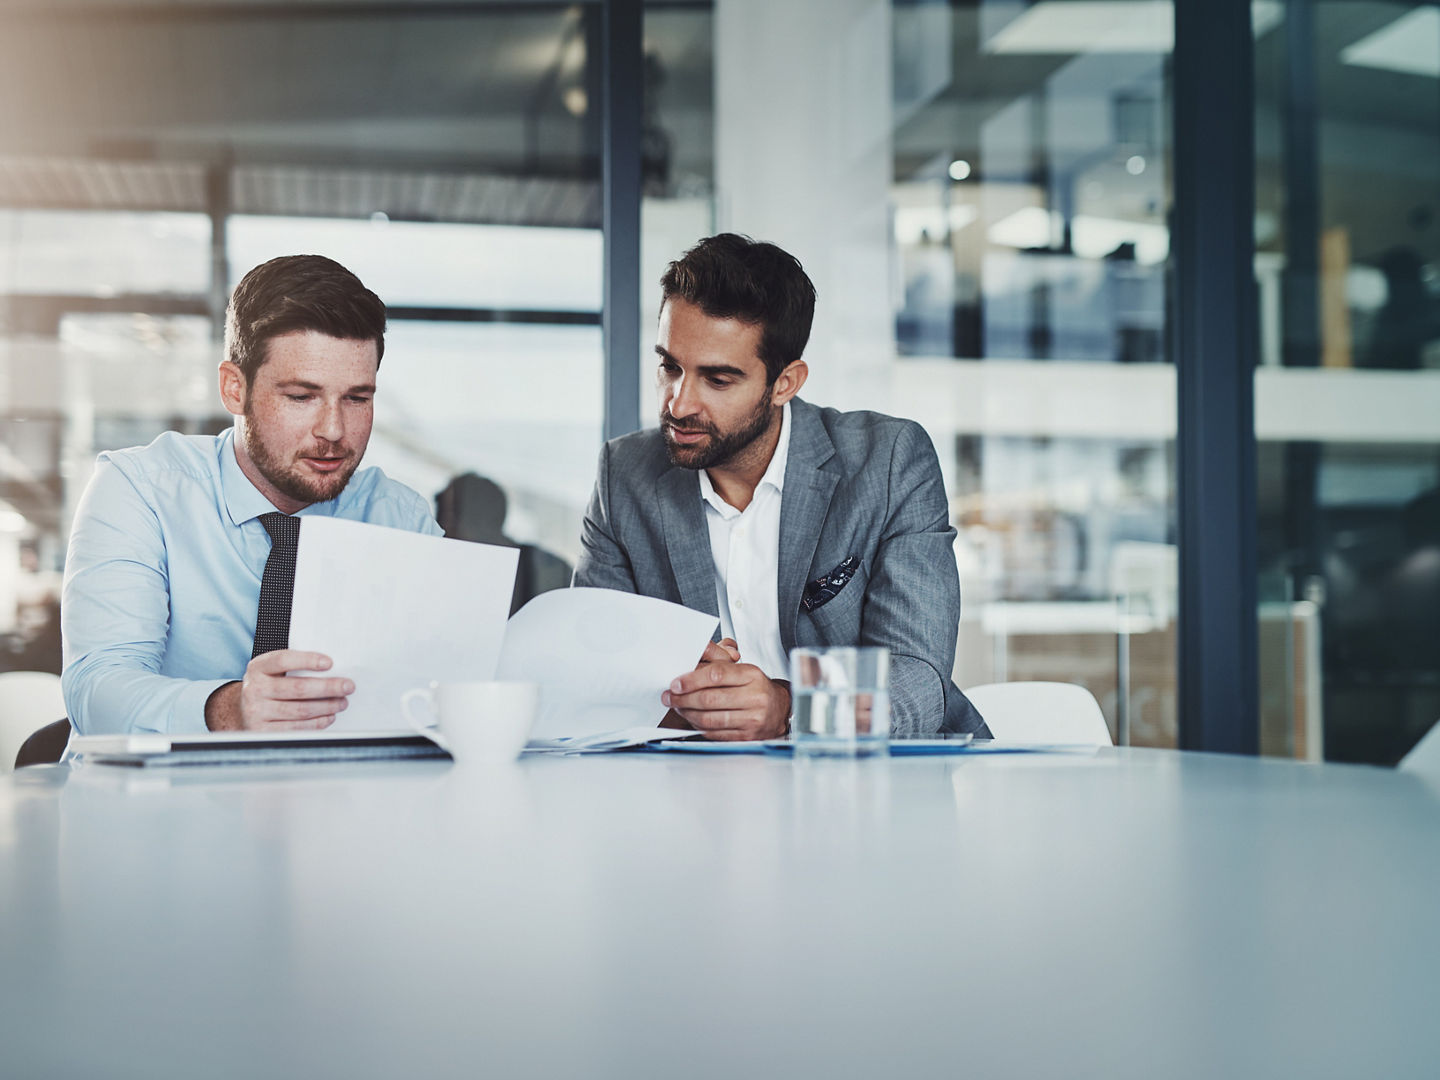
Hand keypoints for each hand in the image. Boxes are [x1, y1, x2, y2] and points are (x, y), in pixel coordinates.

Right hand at [205, 651, 353, 730]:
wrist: (241, 711)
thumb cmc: (268, 685)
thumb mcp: (272, 671)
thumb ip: (294, 666)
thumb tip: (332, 668)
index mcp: (257, 667)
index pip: (283, 660)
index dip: (307, 660)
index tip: (329, 662)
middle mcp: (254, 689)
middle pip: (298, 688)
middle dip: (328, 687)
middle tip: (348, 686)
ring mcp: (256, 712)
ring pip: (300, 710)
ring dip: (327, 706)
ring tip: (342, 702)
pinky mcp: (263, 731)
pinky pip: (297, 728)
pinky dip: (317, 723)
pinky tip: (329, 716)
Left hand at [661, 659, 790, 741]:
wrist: (779, 710)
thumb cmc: (756, 687)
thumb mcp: (742, 668)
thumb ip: (718, 660)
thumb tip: (695, 653)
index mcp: (752, 675)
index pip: (717, 674)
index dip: (692, 679)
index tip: (676, 683)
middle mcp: (755, 697)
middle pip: (710, 698)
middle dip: (683, 698)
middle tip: (670, 696)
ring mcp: (752, 719)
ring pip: (709, 718)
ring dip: (687, 713)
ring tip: (678, 706)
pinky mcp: (746, 737)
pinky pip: (714, 733)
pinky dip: (698, 726)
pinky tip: (692, 718)